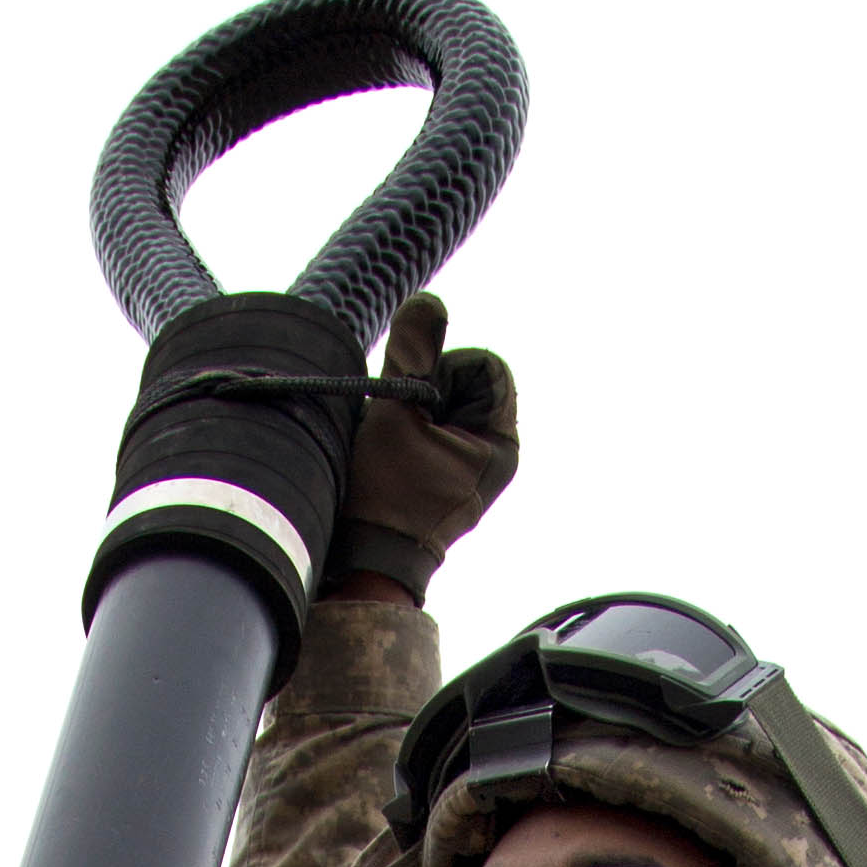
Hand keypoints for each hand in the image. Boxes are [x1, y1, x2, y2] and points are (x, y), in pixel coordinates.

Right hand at [330, 295, 518, 604]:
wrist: (366, 564)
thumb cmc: (382, 495)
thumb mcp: (394, 411)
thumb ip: (413, 352)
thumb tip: (431, 302)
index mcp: (501, 444)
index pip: (486, 367)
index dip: (445, 371)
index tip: (418, 405)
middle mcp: (498, 456)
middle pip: (470, 383)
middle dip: (432, 391)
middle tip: (405, 428)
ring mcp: (477, 470)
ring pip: (451, 405)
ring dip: (420, 411)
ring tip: (399, 446)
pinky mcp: (454, 478)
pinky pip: (440, 430)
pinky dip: (417, 431)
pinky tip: (399, 457)